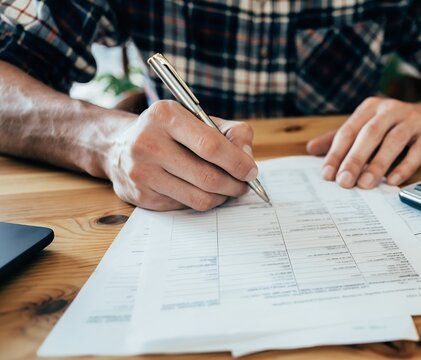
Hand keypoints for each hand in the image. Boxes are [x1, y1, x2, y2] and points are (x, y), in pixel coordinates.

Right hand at [105, 100, 256, 210]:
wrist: (119, 146)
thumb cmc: (170, 132)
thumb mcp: (198, 118)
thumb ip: (231, 132)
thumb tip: (248, 160)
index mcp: (165, 116)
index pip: (210, 145)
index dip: (237, 162)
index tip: (252, 171)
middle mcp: (148, 143)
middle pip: (207, 177)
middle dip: (234, 185)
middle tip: (244, 185)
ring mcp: (141, 172)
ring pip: (199, 198)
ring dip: (222, 197)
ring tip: (228, 189)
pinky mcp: (141, 196)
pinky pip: (185, 206)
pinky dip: (201, 201)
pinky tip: (202, 190)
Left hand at [306, 97, 420, 188]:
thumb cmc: (393, 125)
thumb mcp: (365, 126)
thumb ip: (339, 138)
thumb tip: (311, 149)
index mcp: (370, 107)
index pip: (349, 130)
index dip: (337, 152)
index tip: (327, 174)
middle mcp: (391, 110)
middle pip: (369, 134)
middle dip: (355, 159)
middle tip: (344, 182)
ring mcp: (412, 120)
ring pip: (393, 141)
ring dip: (378, 164)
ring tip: (365, 184)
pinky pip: (416, 151)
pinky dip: (404, 167)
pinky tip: (393, 181)